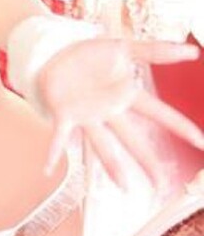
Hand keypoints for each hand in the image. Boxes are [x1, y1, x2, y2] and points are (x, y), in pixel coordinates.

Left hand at [40, 37, 202, 187]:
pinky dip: (54, 151)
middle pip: (132, 139)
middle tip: (161, 185)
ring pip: (102, 144)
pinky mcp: (64, 114)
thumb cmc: (90, 55)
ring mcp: (87, 116)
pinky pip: (59, 136)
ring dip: (112, 165)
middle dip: (146, 161)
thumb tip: (192, 52)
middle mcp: (109, 112)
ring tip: (124, 187)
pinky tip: (48, 169)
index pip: (159, 113)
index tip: (201, 142)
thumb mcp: (125, 48)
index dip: (179, 126)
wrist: (56, 51)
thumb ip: (156, 50)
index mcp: (126, 96)